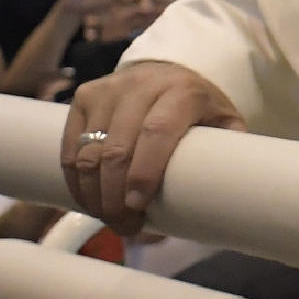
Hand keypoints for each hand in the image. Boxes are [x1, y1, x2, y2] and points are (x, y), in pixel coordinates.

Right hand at [61, 59, 241, 232]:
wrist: (169, 71)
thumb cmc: (199, 109)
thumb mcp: (223, 123)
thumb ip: (227, 156)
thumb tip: (221, 204)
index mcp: (183, 92)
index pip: (157, 132)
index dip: (144, 173)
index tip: (137, 207)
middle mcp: (142, 85)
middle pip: (117, 148)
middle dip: (115, 196)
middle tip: (125, 227)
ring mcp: (108, 89)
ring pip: (88, 151)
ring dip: (94, 194)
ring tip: (108, 220)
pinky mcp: (84, 96)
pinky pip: (70, 147)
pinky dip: (75, 180)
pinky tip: (89, 201)